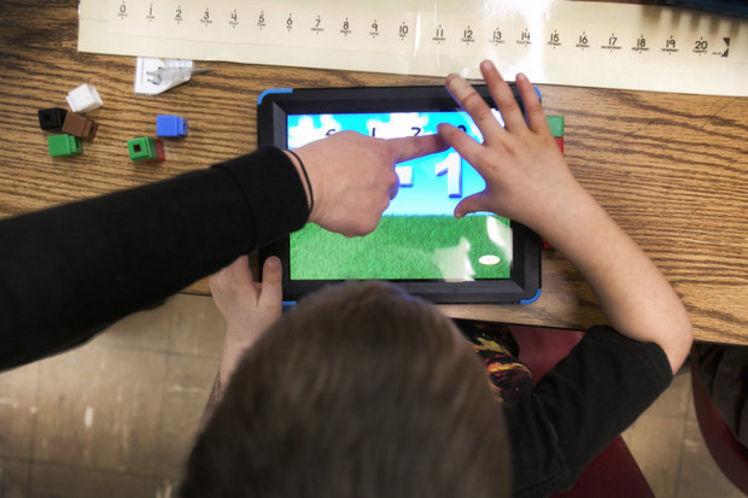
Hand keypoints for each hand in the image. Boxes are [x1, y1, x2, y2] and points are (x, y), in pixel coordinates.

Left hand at [209, 255, 281, 383]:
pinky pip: (219, 265)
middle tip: (252, 245)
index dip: (245, 243)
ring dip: (233, 253)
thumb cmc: (261, 319)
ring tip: (246, 254)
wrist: (245, 334)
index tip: (254, 238)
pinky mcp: (215, 282)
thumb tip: (273, 259)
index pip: (235, 253)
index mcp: (236, 282)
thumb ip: (272, 279)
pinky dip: (227, 261)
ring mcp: (216, 282)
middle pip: (227, 253)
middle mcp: (222, 280)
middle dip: (239, 246)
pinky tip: (238, 262)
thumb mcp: (272, 301)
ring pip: (221, 258)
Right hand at [287, 130, 446, 236]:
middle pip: (387, 187)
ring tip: (336, 196)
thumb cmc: (319, 159)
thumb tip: (366, 163)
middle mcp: (387, 177)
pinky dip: (350, 222)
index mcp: (381, 153)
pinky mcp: (370, 222)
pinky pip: (362, 224)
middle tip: (347, 186)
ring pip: (373, 206)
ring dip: (359, 204)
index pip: (412, 148)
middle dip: (372, 188)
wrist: (305, 183)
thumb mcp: (346, 141)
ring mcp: (380, 201)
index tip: (447, 140)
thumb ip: (364, 152)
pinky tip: (336, 211)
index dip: (431, 144)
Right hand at [438, 60, 586, 238]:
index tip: (441, 125)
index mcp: (486, 163)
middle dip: (462, 93)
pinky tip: (520, 76)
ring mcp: (523, 137)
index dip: (447, 132)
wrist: (557, 206)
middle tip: (452, 78)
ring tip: (485, 64)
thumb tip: (456, 213)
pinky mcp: (542, 134)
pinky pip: (534, 109)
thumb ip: (472, 204)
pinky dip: (528, 92)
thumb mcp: (493, 204)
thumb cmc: (524, 207)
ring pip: (505, 104)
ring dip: (494, 82)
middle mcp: (502, 146)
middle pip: (478, 113)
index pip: (459, 142)